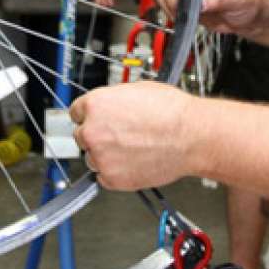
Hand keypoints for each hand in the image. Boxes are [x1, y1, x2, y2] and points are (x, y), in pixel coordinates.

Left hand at [69, 82, 195, 189]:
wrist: (191, 136)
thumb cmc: (171, 111)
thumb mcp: (136, 90)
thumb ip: (113, 101)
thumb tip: (108, 107)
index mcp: (95, 105)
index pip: (76, 112)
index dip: (90, 117)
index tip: (96, 122)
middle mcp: (92, 131)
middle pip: (81, 136)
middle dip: (97, 136)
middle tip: (119, 137)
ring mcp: (100, 157)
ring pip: (92, 158)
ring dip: (106, 156)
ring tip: (132, 149)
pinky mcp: (111, 178)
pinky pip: (102, 178)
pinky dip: (115, 173)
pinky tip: (133, 162)